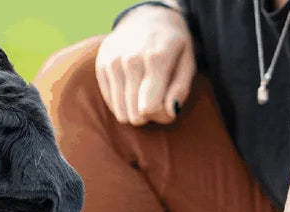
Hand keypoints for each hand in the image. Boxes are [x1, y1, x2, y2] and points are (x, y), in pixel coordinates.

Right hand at [95, 4, 195, 125]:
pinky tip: (131, 88)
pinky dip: (122, 102)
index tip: (167, 106)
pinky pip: (110, 103)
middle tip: (155, 100)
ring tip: (143, 96)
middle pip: (135, 113)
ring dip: (134, 111)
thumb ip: (180, 90)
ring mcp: (113, 62)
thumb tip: (169, 113)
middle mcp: (131, 60)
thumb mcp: (187, 62)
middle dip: (147, 115)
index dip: (161, 115)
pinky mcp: (102, 66)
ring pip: (121, 113)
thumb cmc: (172, 45)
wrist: (147, 17)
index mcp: (157, 57)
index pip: (150, 107)